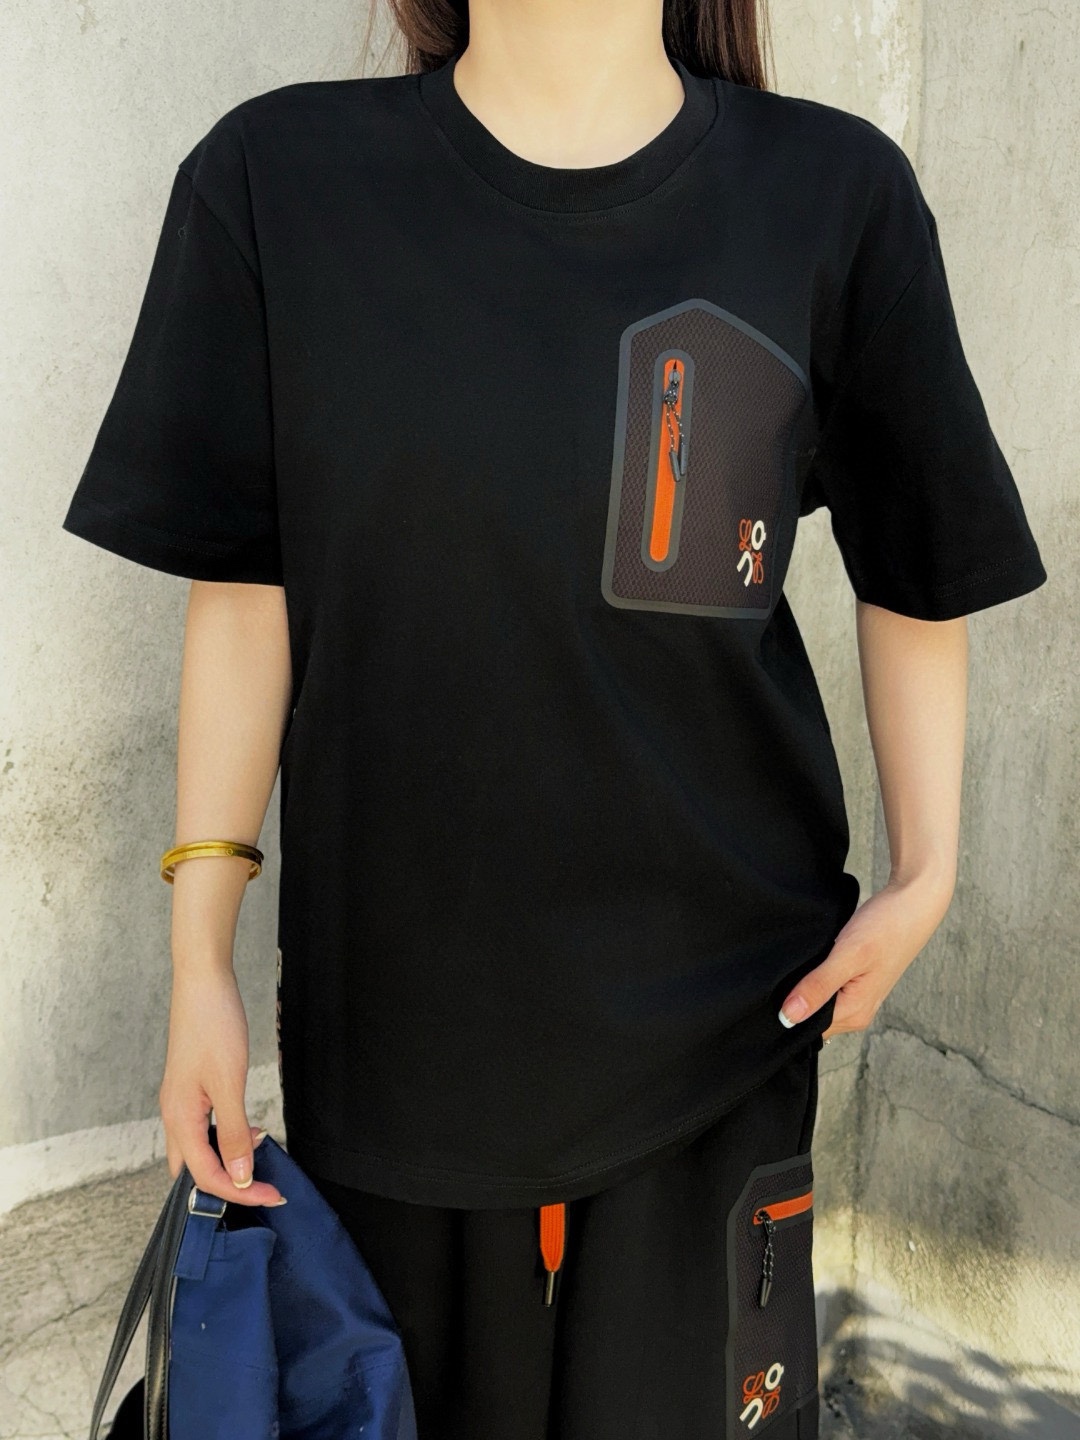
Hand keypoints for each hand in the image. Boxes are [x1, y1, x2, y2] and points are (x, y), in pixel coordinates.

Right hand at [159, 966, 285, 1206]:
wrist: (203, 982)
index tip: (273, 1195)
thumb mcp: (230, 1083)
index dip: (239, 1192)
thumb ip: (233, 1132)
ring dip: (226, 1164)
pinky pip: (203, 1129)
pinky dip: (224, 1139)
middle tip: (265, 1190)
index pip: (205, 1176)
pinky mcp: (191, 1089)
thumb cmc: (214, 1025)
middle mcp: (174, 1115)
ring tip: (260, 1162)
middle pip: (194, 1171)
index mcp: (179, 1119)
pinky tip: (248, 1131)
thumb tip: (240, 1175)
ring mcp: (181, 1102)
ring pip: (197, 1152)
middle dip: (227, 1188)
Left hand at [779, 871, 954, 1039]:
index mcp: (854, 1013)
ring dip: (804, 988)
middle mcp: (857, 1012)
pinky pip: (827, 990)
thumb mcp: (847, 955)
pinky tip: (810, 962)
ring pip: (818, 1003)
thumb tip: (788, 1017)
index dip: (785, 1013)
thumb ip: (819, 986)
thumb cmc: (884, 927)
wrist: (912, 904)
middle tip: (778, 975)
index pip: (806, 1028)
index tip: (770, 994)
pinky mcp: (858, 982)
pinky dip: (815, 978)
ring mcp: (858, 998)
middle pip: (811, 1018)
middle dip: (793, 1001)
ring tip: (796, 965)